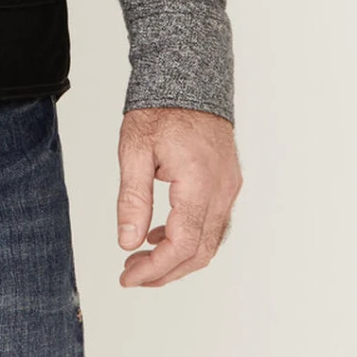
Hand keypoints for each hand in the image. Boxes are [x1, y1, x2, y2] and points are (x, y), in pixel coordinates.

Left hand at [115, 107, 242, 287]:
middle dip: (165, 271)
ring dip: (178, 258)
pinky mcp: (227, 183)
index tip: (128, 277)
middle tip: (132, 275)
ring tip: (140, 258)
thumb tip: (127, 241)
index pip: (182, 244)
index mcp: (199, 183)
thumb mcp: (134, 150)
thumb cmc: (160, 110)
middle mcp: (222, 190)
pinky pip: (213, 224)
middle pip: (200, 252)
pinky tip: (160, 235)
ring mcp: (229, 188)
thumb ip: (132, 198)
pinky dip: (189, 238)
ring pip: (210, 242)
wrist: (189, 79)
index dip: (155, 269)